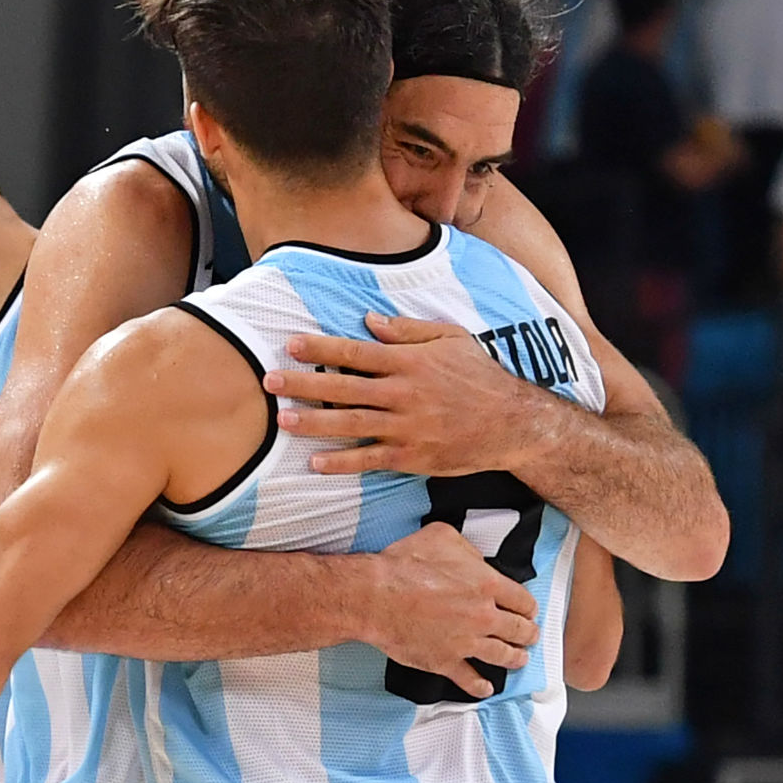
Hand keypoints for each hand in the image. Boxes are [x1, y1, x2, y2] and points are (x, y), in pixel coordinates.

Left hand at [263, 314, 548, 477]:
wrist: (514, 422)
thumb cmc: (479, 376)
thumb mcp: (451, 339)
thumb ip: (407, 330)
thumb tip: (367, 320)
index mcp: (409, 363)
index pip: (356, 352)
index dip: (322, 348)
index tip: (291, 344)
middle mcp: (404, 393)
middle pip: (345, 387)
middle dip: (305, 384)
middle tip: (268, 380)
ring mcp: (407, 427)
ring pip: (351, 424)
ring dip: (314, 423)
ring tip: (282, 420)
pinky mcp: (412, 456)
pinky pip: (370, 459)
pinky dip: (342, 462)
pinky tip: (315, 463)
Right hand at [358, 523, 539, 698]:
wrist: (373, 596)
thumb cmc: (402, 565)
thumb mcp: (441, 537)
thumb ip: (467, 549)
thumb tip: (475, 560)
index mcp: (487, 585)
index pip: (524, 601)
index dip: (528, 607)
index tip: (528, 612)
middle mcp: (483, 617)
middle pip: (520, 631)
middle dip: (528, 634)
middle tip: (529, 636)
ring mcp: (465, 642)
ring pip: (503, 656)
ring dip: (515, 659)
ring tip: (519, 660)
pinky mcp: (444, 661)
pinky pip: (469, 679)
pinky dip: (480, 686)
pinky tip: (485, 688)